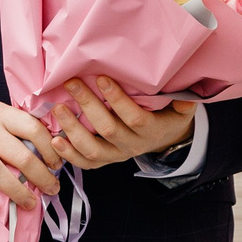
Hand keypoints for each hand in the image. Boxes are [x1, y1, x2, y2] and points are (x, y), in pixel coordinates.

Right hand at [0, 84, 62, 213]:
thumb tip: (49, 148)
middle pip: (21, 157)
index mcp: (2, 115)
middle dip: (42, 177)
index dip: (51, 150)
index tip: (57, 165)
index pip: (34, 130)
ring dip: (17, 191)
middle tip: (52, 189)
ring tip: (30, 203)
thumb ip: (18, 126)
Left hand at [47, 77, 195, 169]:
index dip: (117, 99)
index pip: (133, 117)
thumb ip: (183, 101)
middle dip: (88, 106)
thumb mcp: (181, 109)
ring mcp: (116, 156)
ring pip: (92, 149)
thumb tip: (186, 92)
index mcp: (152, 130)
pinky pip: (85, 164)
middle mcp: (132, 146)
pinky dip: (68, 155)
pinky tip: (54, 141)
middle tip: (71, 84)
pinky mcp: (104, 161)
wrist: (162, 139)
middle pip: (108, 130)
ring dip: (73, 130)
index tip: (101, 78)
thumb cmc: (167, 115)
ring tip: (58, 109)